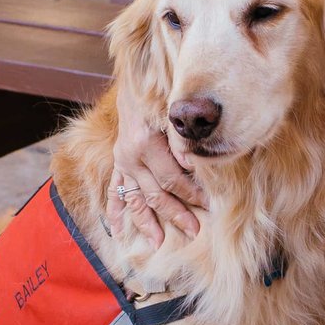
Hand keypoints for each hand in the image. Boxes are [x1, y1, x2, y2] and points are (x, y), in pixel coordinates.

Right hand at [105, 107, 203, 242]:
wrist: (136, 81)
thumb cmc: (159, 95)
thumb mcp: (172, 112)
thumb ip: (180, 140)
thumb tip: (193, 166)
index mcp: (145, 144)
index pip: (172, 178)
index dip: (191, 194)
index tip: (209, 205)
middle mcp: (130, 157)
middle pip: (156, 194)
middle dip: (176, 214)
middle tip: (195, 231)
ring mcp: (122, 161)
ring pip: (135, 198)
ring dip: (147, 222)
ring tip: (158, 243)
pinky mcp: (118, 162)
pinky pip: (115, 190)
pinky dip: (116, 211)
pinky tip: (117, 231)